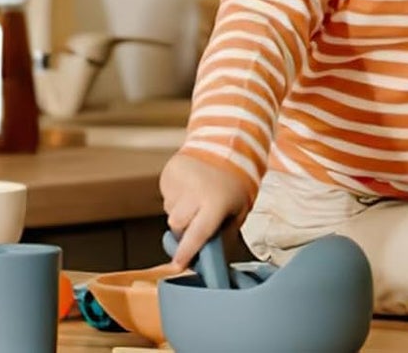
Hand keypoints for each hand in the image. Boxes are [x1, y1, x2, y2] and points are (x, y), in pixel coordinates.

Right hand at [160, 151, 249, 269]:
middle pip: (177, 226)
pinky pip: (167, 196)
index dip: (186, 252)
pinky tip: (191, 186)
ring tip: (198, 195)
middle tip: (198, 219)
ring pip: (170, 211)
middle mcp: (194, 194)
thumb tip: (211, 257)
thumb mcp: (240, 208)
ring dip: (181, 211)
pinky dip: (176, 197)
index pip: (196, 235)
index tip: (178, 265)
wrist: (228, 143)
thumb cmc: (237, 179)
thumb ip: (225, 233)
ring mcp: (179, 183)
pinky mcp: (168, 174)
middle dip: (185, 229)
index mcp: (215, 203)